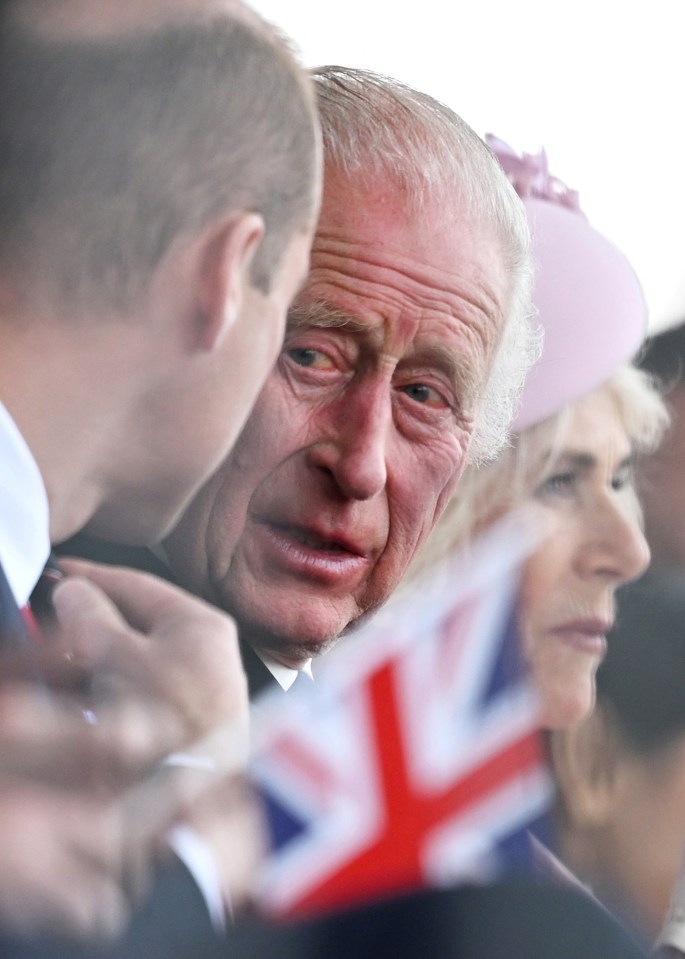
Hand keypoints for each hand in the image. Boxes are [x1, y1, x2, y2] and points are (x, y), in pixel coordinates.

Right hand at [52, 559, 248, 776]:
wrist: (199, 806)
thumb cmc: (169, 726)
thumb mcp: (119, 659)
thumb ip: (91, 618)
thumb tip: (75, 590)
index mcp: (201, 623)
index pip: (139, 586)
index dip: (93, 576)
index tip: (60, 571)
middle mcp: (209, 652)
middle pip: (139, 622)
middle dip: (93, 621)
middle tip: (54, 617)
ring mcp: (203, 689)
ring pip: (138, 659)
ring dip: (98, 658)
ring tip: (63, 661)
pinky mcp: (191, 723)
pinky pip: (144, 691)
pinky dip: (114, 688)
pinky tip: (90, 700)